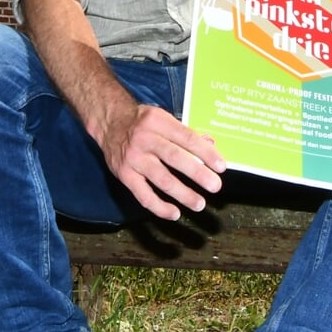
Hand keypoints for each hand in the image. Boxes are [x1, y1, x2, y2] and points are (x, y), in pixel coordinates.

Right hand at [95, 102, 226, 220]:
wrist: (110, 123)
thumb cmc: (143, 121)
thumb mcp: (163, 118)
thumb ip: (186, 132)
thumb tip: (211, 144)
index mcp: (158, 121)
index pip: (186, 138)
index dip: (205, 153)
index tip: (221, 167)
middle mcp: (144, 139)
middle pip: (174, 158)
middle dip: (197, 174)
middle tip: (215, 186)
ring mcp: (133, 158)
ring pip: (161, 179)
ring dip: (182, 194)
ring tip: (199, 204)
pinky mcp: (124, 174)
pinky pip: (143, 195)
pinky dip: (159, 207)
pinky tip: (174, 213)